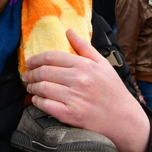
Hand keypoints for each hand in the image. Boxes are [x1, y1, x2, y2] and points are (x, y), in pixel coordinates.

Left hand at [23, 29, 149, 151]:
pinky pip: (46, 106)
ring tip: (31, 87)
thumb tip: (69, 30)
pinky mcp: (71, 115)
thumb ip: (84, 47)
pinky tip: (36, 100)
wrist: (125, 121)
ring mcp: (74, 98)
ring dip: (32, 87)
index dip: (36, 59)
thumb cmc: (114, 91)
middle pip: (44, 72)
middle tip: (27, 76)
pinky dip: (37, 102)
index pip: (52, 57)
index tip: (29, 62)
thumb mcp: (103, 65)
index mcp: (85, 65)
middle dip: (31, 74)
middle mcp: (78, 80)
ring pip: (42, 88)